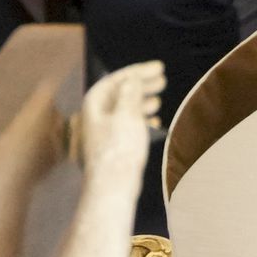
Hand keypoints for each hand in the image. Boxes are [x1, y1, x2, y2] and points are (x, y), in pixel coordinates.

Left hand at [76, 61, 165, 182]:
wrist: (113, 188)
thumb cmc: (118, 150)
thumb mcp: (127, 114)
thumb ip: (130, 93)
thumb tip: (132, 80)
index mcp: (94, 104)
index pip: (117, 80)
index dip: (138, 71)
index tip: (159, 68)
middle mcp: (95, 117)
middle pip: (120, 94)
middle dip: (141, 85)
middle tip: (162, 80)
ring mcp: (102, 134)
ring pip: (124, 111)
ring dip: (142, 103)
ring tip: (159, 100)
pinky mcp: (111, 149)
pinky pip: (126, 128)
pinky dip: (140, 122)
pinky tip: (154, 122)